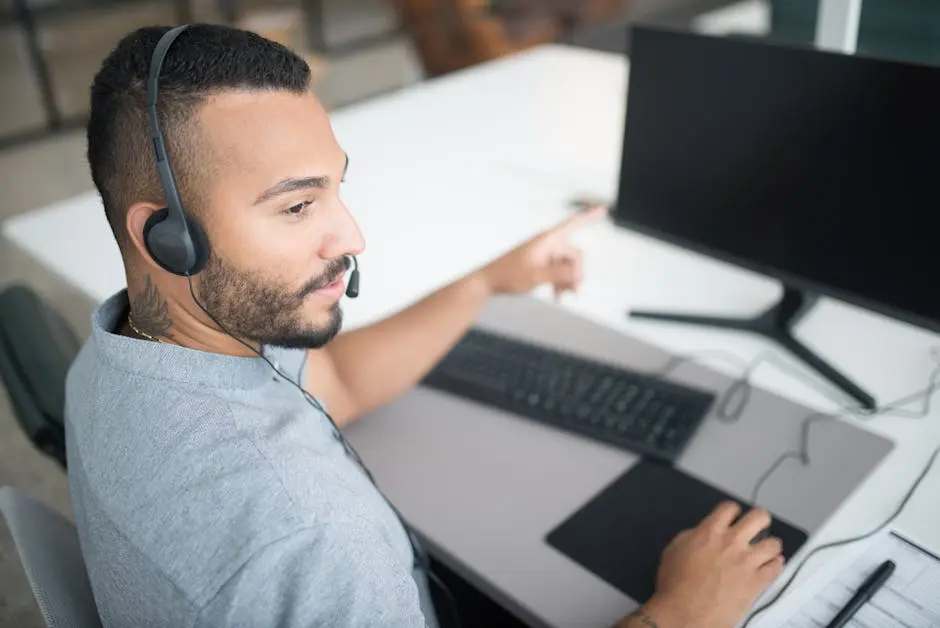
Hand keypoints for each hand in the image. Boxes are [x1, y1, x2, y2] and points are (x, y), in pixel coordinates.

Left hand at [478, 205, 607, 299]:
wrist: (488, 281)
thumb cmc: (507, 275)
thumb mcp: (535, 277)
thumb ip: (559, 274)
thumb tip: (578, 274)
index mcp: (546, 240)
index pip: (572, 224)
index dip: (589, 216)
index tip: (603, 210)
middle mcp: (547, 244)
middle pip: (574, 255)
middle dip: (576, 273)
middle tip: (573, 292)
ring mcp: (544, 253)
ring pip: (567, 265)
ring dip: (567, 281)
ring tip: (561, 296)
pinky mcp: (541, 263)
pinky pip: (559, 270)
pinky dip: (560, 282)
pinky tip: (557, 294)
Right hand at [626, 502, 784, 627]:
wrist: (685, 612)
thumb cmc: (676, 586)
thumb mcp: (674, 550)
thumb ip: (692, 537)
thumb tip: (701, 534)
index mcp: (710, 532)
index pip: (729, 508)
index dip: (733, 510)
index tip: (734, 515)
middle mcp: (732, 543)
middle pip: (759, 517)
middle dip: (760, 519)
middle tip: (757, 526)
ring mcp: (747, 562)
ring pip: (773, 543)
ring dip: (770, 546)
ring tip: (767, 550)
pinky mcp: (756, 582)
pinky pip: (776, 568)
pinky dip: (776, 566)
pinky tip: (771, 567)